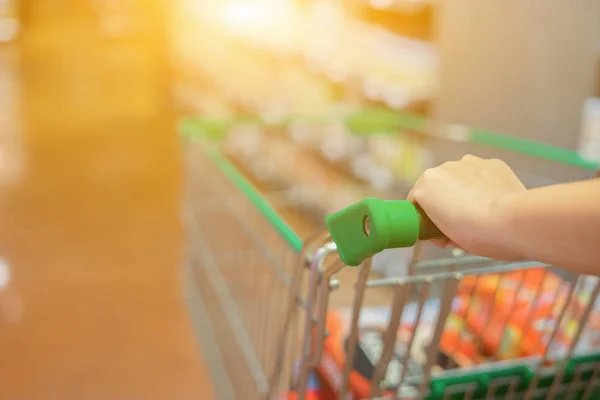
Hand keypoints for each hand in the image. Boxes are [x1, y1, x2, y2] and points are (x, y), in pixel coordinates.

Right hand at [408, 155, 526, 259]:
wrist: (511, 222)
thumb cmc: (473, 233)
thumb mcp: (448, 238)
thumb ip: (439, 229)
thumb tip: (444, 232)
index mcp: (426, 184)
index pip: (417, 200)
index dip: (425, 217)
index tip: (437, 233)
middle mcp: (444, 167)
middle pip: (439, 186)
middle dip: (445, 202)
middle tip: (459, 224)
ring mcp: (470, 162)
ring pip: (461, 178)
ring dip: (465, 191)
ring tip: (482, 211)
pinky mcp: (493, 163)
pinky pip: (483, 175)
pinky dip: (485, 185)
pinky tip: (496, 201)